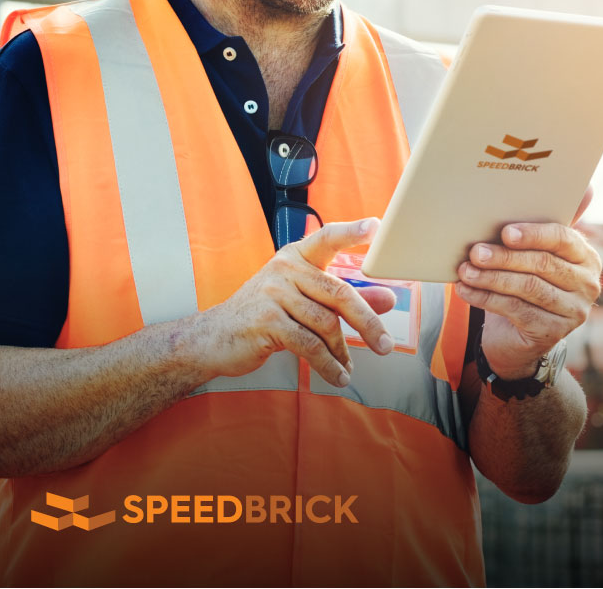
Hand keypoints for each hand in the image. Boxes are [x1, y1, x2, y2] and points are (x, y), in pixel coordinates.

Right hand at [195, 218, 397, 387]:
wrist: (214, 337)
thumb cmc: (264, 315)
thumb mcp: (304, 301)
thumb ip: (344, 298)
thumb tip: (389, 298)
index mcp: (295, 257)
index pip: (326, 238)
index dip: (351, 231)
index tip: (375, 226)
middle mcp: (284, 269)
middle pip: (338, 293)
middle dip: (366, 322)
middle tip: (386, 345)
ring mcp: (273, 293)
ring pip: (325, 324)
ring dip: (342, 351)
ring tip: (348, 368)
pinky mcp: (267, 321)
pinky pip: (309, 345)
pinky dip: (328, 364)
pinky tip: (337, 375)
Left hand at [455, 190, 600, 379]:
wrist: (518, 331)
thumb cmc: (525, 279)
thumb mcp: (533, 253)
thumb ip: (542, 224)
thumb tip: (581, 185)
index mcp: (585, 256)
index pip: (563, 239)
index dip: (533, 234)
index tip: (505, 232)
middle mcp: (587, 284)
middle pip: (542, 265)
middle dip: (504, 257)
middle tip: (474, 252)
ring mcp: (574, 311)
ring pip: (528, 288)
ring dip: (491, 278)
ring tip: (464, 271)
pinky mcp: (553, 333)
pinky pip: (516, 311)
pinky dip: (486, 298)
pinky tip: (465, 290)